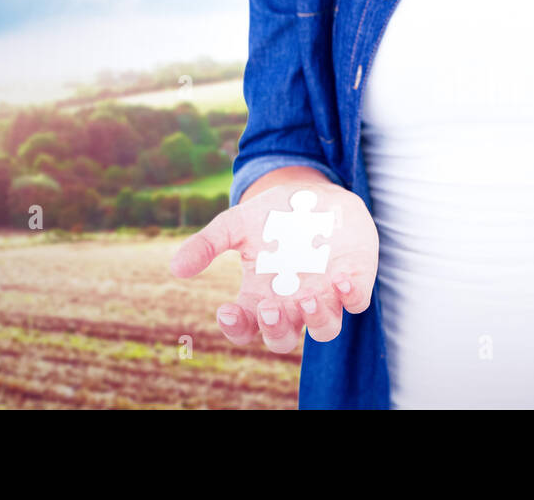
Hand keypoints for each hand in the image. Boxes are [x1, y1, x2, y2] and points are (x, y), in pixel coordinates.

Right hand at [170, 181, 378, 352]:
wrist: (313, 194)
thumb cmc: (270, 216)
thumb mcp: (234, 223)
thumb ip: (207, 245)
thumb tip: (176, 268)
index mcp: (259, 296)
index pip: (244, 327)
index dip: (235, 327)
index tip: (226, 309)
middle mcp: (292, 303)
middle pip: (283, 338)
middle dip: (276, 329)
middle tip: (270, 308)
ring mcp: (324, 294)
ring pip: (324, 329)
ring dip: (315, 319)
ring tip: (305, 297)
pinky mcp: (354, 279)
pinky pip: (356, 301)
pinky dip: (351, 297)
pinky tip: (340, 279)